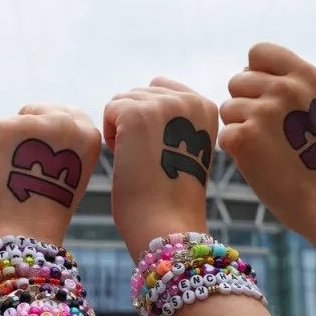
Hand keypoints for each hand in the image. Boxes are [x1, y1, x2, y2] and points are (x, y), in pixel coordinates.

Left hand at [0, 104, 100, 252]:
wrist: (20, 235)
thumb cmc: (42, 208)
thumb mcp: (69, 169)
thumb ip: (61, 140)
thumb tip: (34, 119)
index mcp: (87, 133)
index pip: (64, 113)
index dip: (48, 135)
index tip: (43, 160)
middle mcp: (63, 122)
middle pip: (35, 111)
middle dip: (25, 133)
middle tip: (23, 171)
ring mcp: (30, 123)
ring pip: (10, 123)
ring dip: (5, 144)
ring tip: (10, 177)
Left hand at [103, 78, 218, 258]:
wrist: (168, 225)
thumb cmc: (171, 194)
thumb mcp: (184, 145)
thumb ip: (175, 118)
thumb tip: (145, 94)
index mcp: (206, 106)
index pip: (161, 89)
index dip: (151, 119)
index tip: (162, 151)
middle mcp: (189, 99)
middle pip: (140, 94)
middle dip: (135, 122)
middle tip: (151, 160)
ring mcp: (163, 104)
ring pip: (123, 101)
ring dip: (123, 129)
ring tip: (141, 160)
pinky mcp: (136, 113)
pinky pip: (110, 110)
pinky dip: (112, 136)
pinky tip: (128, 159)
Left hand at [218, 43, 315, 234]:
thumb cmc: (315, 153)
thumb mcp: (313, 104)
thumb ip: (285, 81)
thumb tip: (245, 72)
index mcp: (305, 75)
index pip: (258, 52)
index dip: (255, 74)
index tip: (268, 98)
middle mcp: (286, 88)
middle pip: (237, 81)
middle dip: (246, 104)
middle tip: (272, 132)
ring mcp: (265, 111)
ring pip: (228, 108)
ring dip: (240, 127)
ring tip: (269, 147)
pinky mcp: (245, 137)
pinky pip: (224, 134)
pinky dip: (236, 150)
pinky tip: (260, 161)